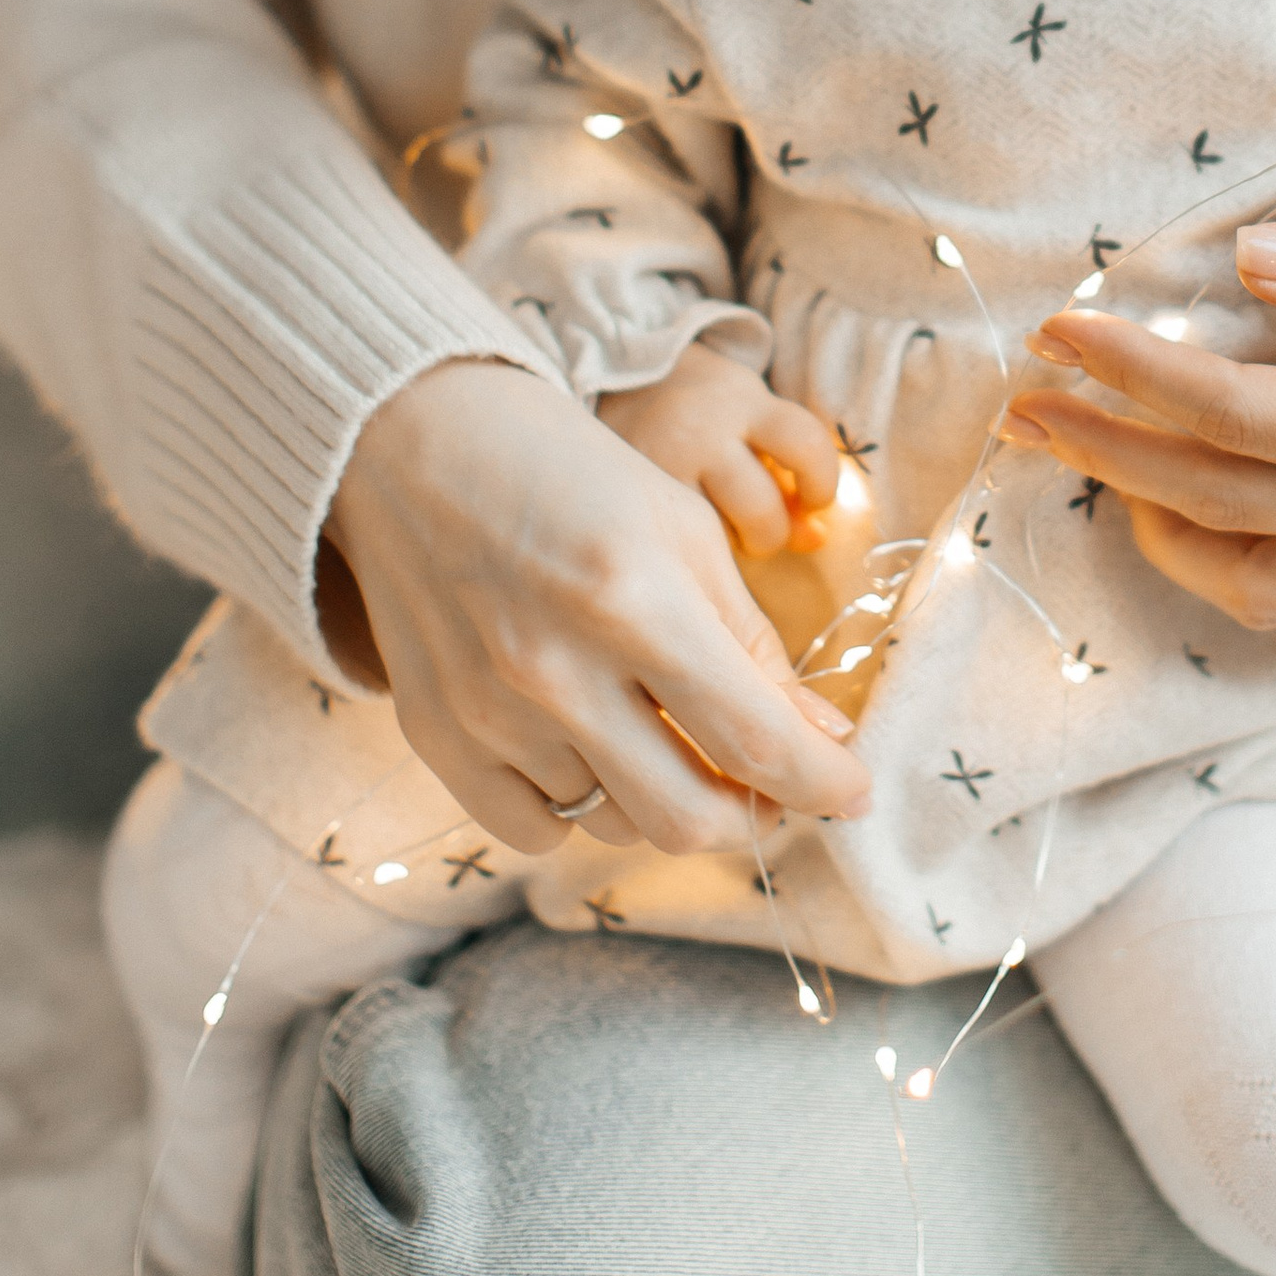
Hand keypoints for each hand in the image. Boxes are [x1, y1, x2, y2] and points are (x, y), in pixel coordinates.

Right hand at [322, 359, 870, 856]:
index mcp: (634, 602)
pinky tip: (589, 747)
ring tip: (664, 732)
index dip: (822, 782)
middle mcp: (554, 671)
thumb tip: (820, 739)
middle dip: (752, 813)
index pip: (754, 740)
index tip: (855, 792)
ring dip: (663, 796)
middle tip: (770, 782)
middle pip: (686, 818)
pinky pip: (535, 831)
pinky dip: (578, 809)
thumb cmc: (572, 477)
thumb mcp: (686, 535)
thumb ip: (753, 646)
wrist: (420, 443)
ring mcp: (487, 714)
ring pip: (614, 825)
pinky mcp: (437, 738)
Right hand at [596, 340, 841, 558]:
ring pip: (719, 534)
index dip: (823, 483)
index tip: (816, 500)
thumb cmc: (705, 406)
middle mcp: (702, 428)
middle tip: (766, 530)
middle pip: (761, 508)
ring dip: (734, 544)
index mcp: (744, 399)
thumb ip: (788, 473)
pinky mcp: (633, 488)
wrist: (619, 377)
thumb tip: (815, 540)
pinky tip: (695, 527)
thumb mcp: (751, 418)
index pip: (805, 443)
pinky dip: (698, 542)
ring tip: (727, 529)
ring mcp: (662, 461)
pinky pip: (679, 536)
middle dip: (774, 534)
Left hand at [1004, 216, 1275, 647]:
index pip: (1235, 415)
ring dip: (1160, 529)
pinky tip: (1196, 526)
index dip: (1135, 373)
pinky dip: (1238, 579)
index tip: (1062, 332)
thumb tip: (1245, 264)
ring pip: (1250, 586)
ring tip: (1104, 467)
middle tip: (1026, 407)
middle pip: (1215, 498)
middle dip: (1105, 448)